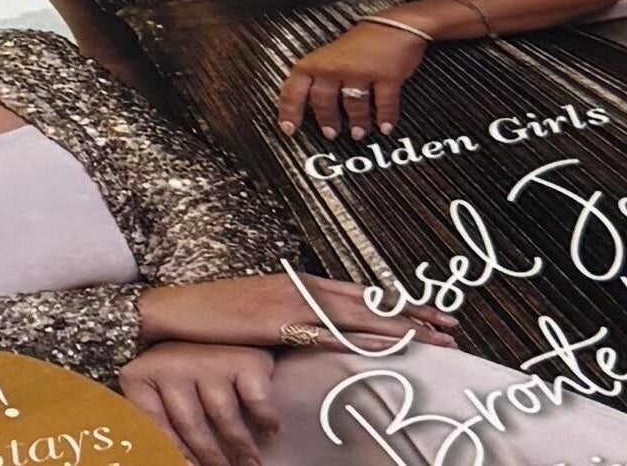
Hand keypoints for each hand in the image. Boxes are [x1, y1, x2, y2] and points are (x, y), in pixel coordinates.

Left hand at [118, 341, 278, 465]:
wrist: (215, 318)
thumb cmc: (183, 366)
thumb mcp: (158, 389)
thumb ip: (157, 422)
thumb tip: (180, 458)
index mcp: (142, 375)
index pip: (153, 425)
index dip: (172, 453)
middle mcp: (171, 364)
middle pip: (191, 427)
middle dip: (210, 457)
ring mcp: (208, 359)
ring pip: (224, 418)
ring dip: (240, 449)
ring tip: (250, 464)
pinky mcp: (243, 358)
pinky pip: (256, 400)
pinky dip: (266, 419)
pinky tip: (269, 430)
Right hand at [136, 272, 454, 354]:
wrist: (174, 309)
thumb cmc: (213, 312)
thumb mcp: (258, 306)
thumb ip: (290, 313)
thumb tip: (315, 327)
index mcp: (298, 281)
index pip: (360, 292)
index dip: (397, 303)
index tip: (430, 312)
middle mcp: (302, 288)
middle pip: (369, 302)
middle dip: (413, 314)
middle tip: (452, 326)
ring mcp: (292, 305)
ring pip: (360, 316)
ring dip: (401, 328)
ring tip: (436, 339)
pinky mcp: (280, 326)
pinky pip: (331, 335)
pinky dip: (363, 339)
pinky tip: (387, 346)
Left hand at [277, 21, 430, 138]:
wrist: (395, 26)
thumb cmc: (362, 44)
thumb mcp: (332, 56)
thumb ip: (319, 77)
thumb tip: (308, 106)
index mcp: (318, 61)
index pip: (295, 87)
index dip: (289, 109)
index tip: (288, 128)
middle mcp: (336, 66)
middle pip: (323, 100)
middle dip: (326, 120)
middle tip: (330, 133)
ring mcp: (361, 71)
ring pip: (352, 105)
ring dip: (356, 122)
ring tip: (357, 133)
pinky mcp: (387, 76)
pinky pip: (384, 104)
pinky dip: (384, 118)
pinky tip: (384, 127)